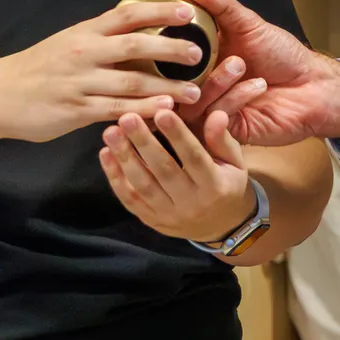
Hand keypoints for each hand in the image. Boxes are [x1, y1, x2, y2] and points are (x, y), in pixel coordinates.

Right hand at [0, 0, 206, 142]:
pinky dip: (142, 111)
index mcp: (86, 32)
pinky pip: (116, 110)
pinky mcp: (76, 110)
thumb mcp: (69, 42)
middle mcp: (85, 52)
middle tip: (200, 53)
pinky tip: (163, 113)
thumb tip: (139, 29)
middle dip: (170, 49)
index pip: (128, 15)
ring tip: (194, 92)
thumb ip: (102, 38)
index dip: (160, 12)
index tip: (188, 12)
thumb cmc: (40, 67)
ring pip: (131, 83)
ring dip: (166, 87)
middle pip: (135, 46)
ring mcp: (81, 82)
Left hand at [99, 108, 255, 244]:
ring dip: (124, 158)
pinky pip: (130, 200)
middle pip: (163, 170)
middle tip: (127, 117)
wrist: (221, 227)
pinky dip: (115, 178)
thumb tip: (215, 113)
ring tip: (110, 133)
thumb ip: (222, 139)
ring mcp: (168, 214)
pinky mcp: (151, 220)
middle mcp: (191, 203)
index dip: (178, 136)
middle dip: (143, 142)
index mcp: (214, 186)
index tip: (162, 112)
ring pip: (143, 185)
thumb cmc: (227, 184)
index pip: (194, 158)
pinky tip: (105, 155)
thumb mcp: (234, 162)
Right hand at [178, 0, 339, 145]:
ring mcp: (212, 111)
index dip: (167, 50)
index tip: (174, 34)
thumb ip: (219, 5)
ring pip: (192, 104)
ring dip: (218, 83)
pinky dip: (233, 102)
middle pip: (173, 86)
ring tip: (243, 67)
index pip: (168, 60)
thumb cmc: (282, 54)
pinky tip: (257, 87)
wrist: (313, 86)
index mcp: (200, 62)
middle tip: (222, 53)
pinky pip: (214, 122)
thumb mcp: (249, 24)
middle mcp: (201, 87)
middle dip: (191, 69)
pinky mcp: (227, 133)